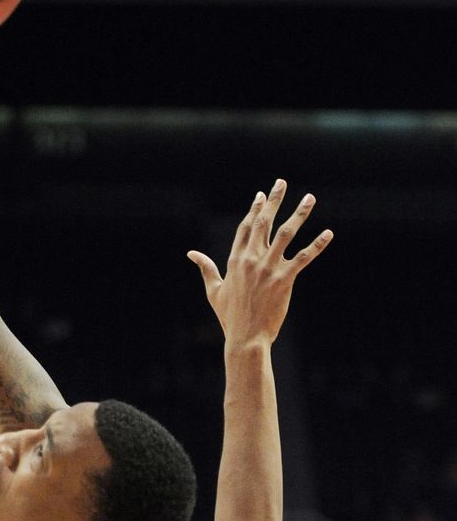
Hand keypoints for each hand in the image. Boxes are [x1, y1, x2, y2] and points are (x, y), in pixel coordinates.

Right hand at [188, 179, 332, 345]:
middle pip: (263, 222)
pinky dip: (317, 245)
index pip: (246, 227)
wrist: (245, 338)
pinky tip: (329, 233)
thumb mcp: (214, 291)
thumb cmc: (229, 318)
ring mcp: (267, 268)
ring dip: (299, 214)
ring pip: (286, 233)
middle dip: (273, 200)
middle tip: (281, 182)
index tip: (262, 194)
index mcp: (235, 260)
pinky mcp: (284, 279)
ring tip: (310, 198)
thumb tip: (191, 253)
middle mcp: (251, 260)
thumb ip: (206, 269)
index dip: (254, 209)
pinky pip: (303, 257)